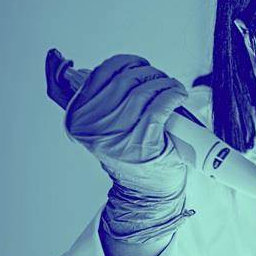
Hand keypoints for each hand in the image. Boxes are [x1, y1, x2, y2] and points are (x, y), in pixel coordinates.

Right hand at [66, 54, 188, 198]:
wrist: (145, 193)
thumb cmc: (129, 155)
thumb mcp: (101, 128)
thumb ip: (96, 99)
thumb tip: (90, 64)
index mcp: (78, 116)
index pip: (101, 73)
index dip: (126, 63)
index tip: (140, 66)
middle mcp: (93, 125)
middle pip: (126, 80)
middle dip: (149, 74)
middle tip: (161, 80)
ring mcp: (117, 134)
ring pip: (144, 90)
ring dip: (164, 83)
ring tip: (172, 88)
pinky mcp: (142, 141)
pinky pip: (160, 105)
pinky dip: (173, 94)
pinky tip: (178, 95)